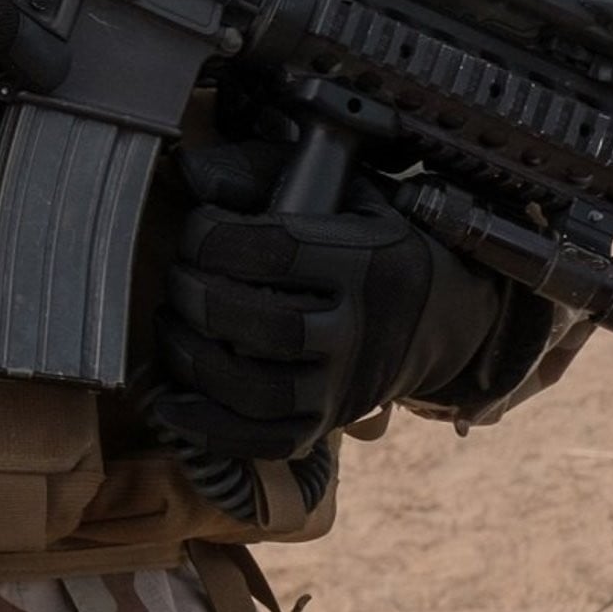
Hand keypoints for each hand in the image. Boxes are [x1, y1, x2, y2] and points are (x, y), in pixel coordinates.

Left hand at [149, 141, 496, 459]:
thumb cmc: (369, 242)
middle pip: (262, 326)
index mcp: (366, 261)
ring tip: (174, 326)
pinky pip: (261, 439)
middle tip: (179, 280)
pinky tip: (169, 402)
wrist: (443, 318)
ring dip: (192, 358)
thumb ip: (263, 173)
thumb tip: (190, 172)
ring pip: (256, 388)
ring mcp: (344, 386)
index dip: (212, 238)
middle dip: (197, 298)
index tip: (198, 229)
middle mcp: (361, 330)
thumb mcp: (339, 191)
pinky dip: (207, 427)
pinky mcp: (327, 424)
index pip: (274, 252)